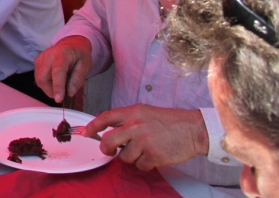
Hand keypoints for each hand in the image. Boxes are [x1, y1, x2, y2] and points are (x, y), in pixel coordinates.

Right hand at [33, 36, 91, 102]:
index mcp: (62, 54)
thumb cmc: (79, 55)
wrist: (72, 44)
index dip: (57, 86)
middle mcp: (48, 55)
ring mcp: (40, 58)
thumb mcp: (85, 66)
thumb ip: (78, 80)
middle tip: (61, 94)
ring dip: (48, 87)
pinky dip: (46, 83)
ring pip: (39, 80)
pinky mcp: (37, 62)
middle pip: (42, 77)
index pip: (57, 71)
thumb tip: (69, 93)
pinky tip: (54, 78)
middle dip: (50, 90)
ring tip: (60, 82)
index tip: (59, 100)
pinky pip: (38, 78)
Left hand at [85, 105, 208, 169]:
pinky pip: (139, 165)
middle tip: (111, 151)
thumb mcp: (145, 112)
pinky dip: (145, 164)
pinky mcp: (153, 155)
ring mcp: (144, 141)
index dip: (92, 126)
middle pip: (108, 141)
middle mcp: (136, 126)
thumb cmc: (170, 122)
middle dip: (106, 149)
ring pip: (124, 157)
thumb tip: (110, 130)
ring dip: (131, 157)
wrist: (193, 129)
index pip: (105, 117)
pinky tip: (154, 156)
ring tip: (144, 150)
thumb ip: (128, 120)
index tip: (85, 133)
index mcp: (133, 113)